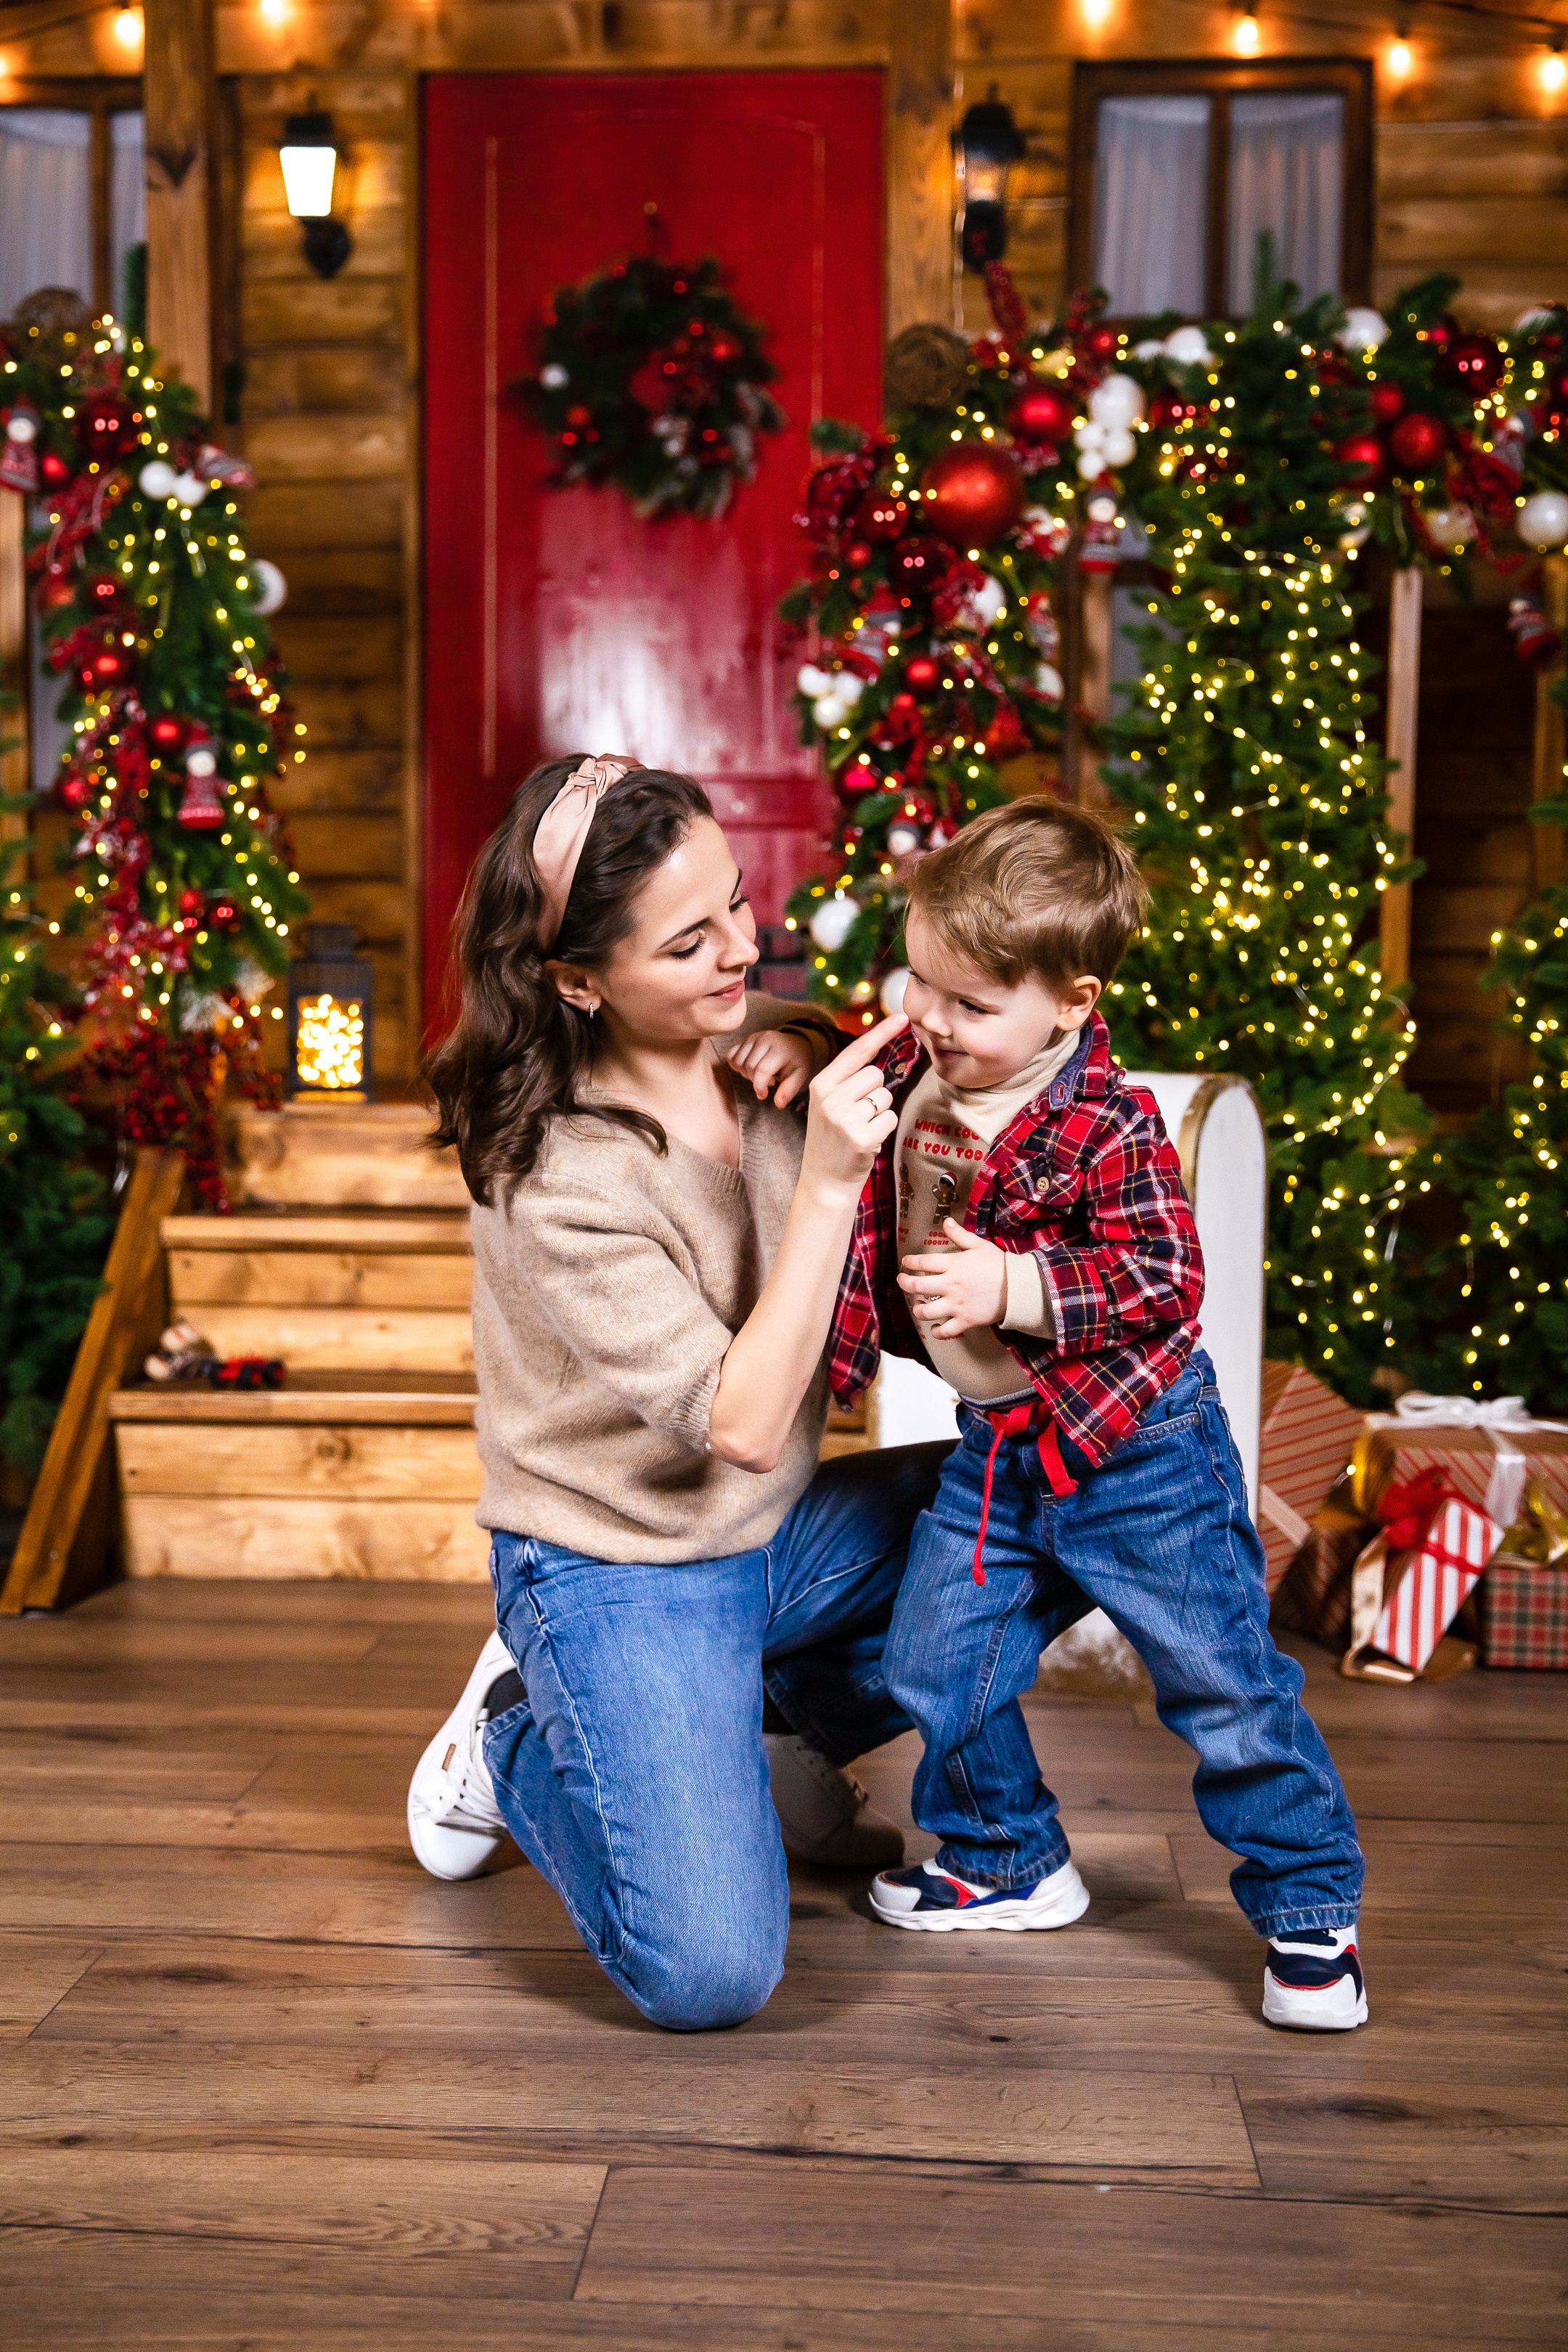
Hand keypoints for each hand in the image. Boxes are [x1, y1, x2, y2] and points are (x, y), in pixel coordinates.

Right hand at [725, 1026, 820, 1108]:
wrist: (796, 1044)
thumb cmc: (797, 1062)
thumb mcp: (799, 1077)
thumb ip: (788, 1091)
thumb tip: (779, 1104)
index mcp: (780, 1049)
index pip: (762, 1070)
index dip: (760, 1086)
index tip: (764, 1095)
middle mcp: (765, 1039)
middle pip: (749, 1066)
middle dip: (755, 1080)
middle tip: (769, 1081)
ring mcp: (754, 1037)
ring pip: (738, 1061)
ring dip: (745, 1073)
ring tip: (760, 1074)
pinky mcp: (745, 1039)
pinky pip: (731, 1055)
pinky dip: (736, 1065)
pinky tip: (749, 1068)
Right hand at [799, 1011, 906, 1195]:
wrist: (823, 1181)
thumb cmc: (831, 1140)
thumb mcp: (828, 1104)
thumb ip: (847, 1081)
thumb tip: (878, 1059)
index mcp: (820, 1084)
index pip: (856, 1051)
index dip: (881, 1032)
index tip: (903, 1016)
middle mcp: (830, 1098)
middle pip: (875, 1074)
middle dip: (874, 1092)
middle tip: (857, 1116)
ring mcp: (845, 1118)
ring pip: (885, 1096)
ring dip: (879, 1113)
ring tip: (860, 1130)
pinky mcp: (862, 1137)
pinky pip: (890, 1118)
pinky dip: (884, 1129)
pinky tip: (866, 1142)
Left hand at [898, 1219, 1008, 1338]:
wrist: (1018, 1287)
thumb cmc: (999, 1264)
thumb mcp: (979, 1245)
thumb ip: (960, 1235)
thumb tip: (946, 1221)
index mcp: (954, 1265)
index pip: (923, 1262)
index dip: (910, 1262)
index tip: (905, 1262)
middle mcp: (951, 1285)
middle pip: (917, 1286)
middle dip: (905, 1283)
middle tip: (902, 1281)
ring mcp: (957, 1305)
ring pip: (926, 1311)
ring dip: (917, 1309)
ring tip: (917, 1305)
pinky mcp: (965, 1320)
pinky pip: (945, 1331)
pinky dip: (936, 1331)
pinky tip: (934, 1326)